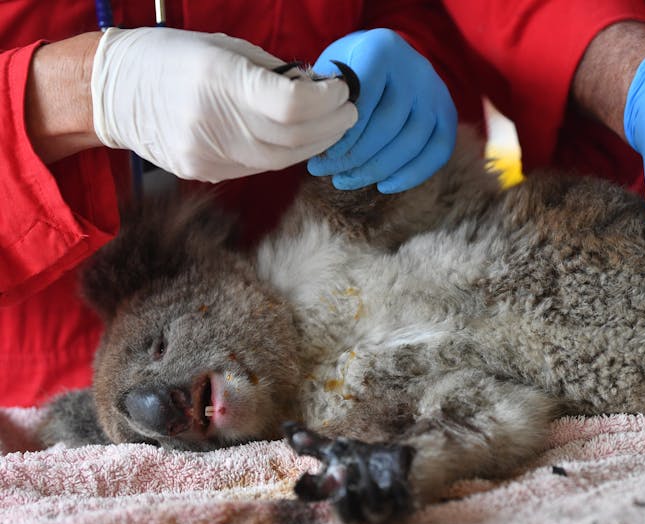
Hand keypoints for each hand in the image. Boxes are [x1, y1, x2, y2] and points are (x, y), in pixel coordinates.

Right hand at [91, 27, 356, 182]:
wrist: (115, 93)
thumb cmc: (173, 58)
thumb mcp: (224, 47)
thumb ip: (273, 73)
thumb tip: (317, 89)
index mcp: (217, 79)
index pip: (291, 106)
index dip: (327, 101)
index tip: (341, 90)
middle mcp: (212, 122)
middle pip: (293, 138)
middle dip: (332, 125)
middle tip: (348, 111)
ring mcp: (207, 154)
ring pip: (282, 159)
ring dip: (316, 143)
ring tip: (332, 126)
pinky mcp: (205, 173)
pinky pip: (261, 166)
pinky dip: (288, 153)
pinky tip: (299, 139)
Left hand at [307, 29, 456, 193]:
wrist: (386, 61)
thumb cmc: (349, 71)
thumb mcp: (332, 72)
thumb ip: (327, 99)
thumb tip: (319, 140)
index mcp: (382, 48)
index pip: (364, 98)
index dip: (344, 133)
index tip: (323, 155)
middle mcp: (416, 68)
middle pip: (388, 124)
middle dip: (355, 156)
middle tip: (327, 171)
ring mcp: (436, 92)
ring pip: (412, 141)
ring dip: (377, 169)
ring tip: (346, 180)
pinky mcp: (448, 114)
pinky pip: (438, 152)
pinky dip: (411, 175)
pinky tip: (384, 186)